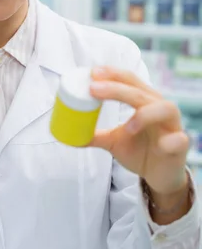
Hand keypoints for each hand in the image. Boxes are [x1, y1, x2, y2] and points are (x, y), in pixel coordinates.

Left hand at [89, 66, 189, 195]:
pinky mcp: (180, 145)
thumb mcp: (113, 141)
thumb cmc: (139, 151)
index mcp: (144, 101)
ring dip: (145, 114)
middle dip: (117, 89)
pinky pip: (180, 139)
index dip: (113, 74)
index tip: (92, 72)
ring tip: (128, 125)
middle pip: (141, 92)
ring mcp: (172, 126)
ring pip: (165, 108)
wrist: (160, 176)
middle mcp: (159, 108)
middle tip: (94, 89)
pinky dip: (172, 140)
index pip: (130, 80)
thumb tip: (68, 135)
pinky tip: (161, 144)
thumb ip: (94, 135)